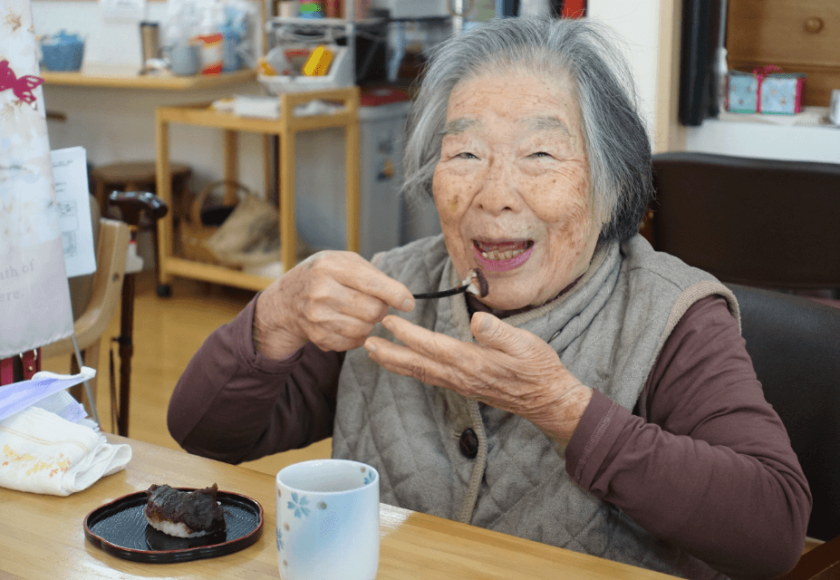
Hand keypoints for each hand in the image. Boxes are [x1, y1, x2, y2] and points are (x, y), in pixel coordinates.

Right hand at [254, 251, 414, 358]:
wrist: (285, 300)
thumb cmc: (322, 275)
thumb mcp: (342, 261)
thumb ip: (372, 274)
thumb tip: (401, 297)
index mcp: (330, 267)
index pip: (372, 283)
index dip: (396, 295)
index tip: (408, 303)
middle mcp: (321, 292)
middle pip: (373, 310)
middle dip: (381, 309)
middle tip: (375, 303)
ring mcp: (318, 317)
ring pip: (366, 329)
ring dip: (369, 323)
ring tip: (358, 312)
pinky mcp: (319, 337)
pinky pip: (354, 343)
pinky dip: (357, 335)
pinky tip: (347, 322)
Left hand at [364, 311, 591, 443]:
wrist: (547, 399)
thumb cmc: (538, 368)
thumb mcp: (525, 344)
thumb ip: (498, 333)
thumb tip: (477, 321)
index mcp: (472, 362)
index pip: (432, 346)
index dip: (408, 334)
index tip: (388, 321)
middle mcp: (461, 375)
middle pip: (417, 364)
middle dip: (390, 353)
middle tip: (365, 343)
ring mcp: (460, 384)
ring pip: (420, 373)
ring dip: (395, 362)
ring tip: (375, 353)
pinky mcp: (464, 387)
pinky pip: (430, 378)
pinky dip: (411, 370)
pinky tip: (404, 364)